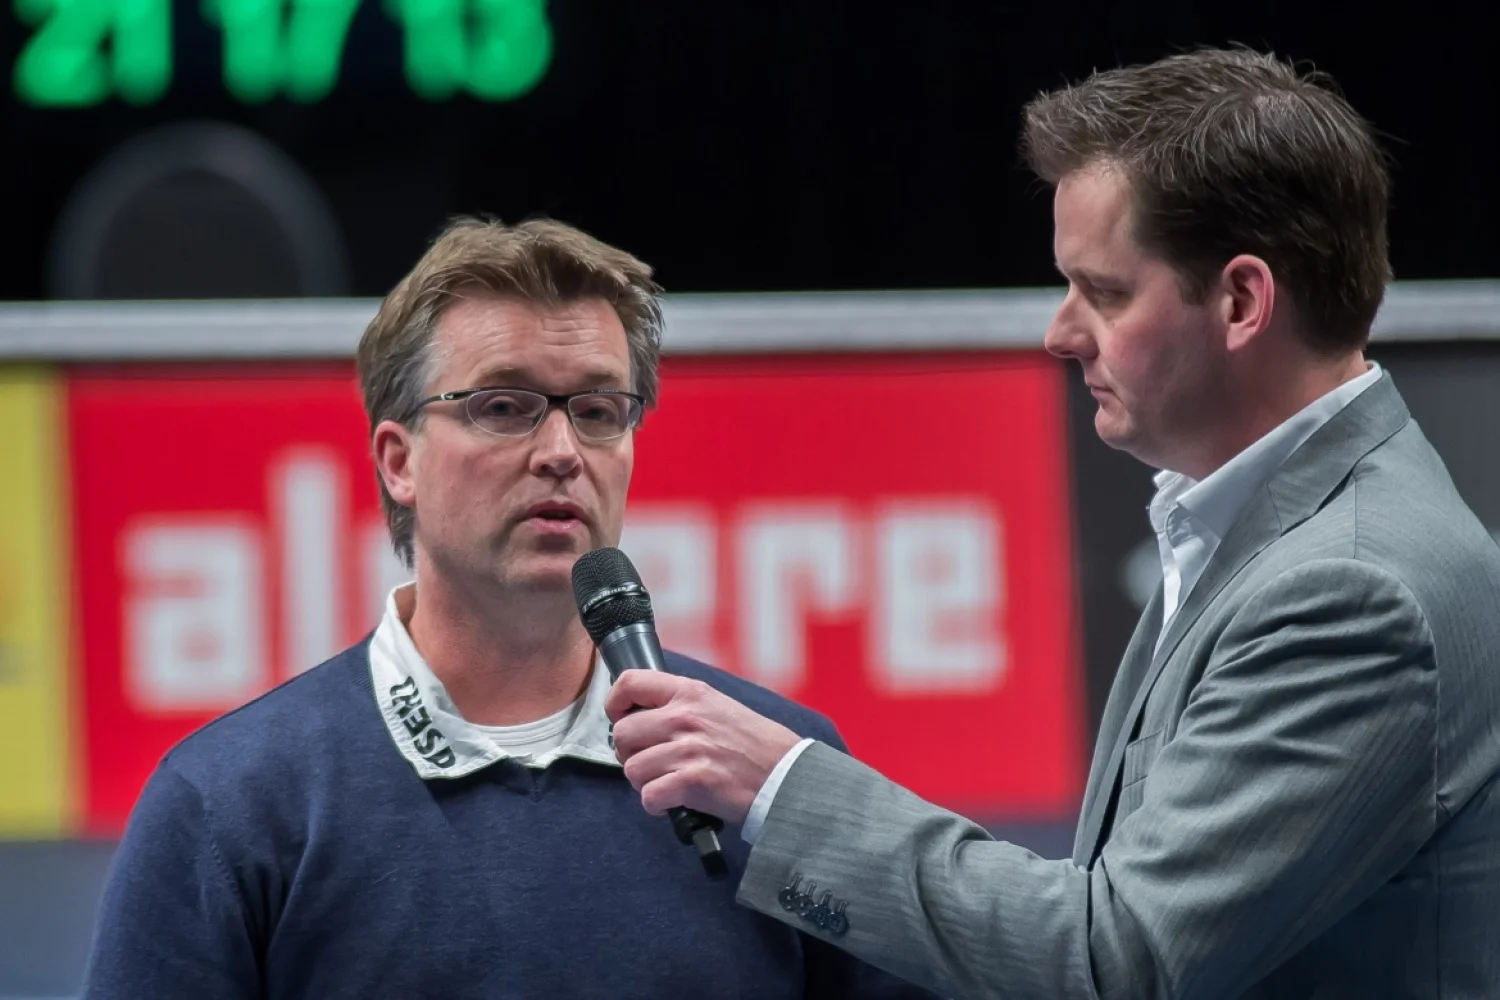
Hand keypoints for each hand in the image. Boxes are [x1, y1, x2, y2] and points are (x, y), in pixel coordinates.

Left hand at [605, 670, 801, 824]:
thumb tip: (642, 715)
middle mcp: (685, 717)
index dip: (615, 703)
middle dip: (629, 753)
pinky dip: (657, 805)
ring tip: (667, 782)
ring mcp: (688, 750)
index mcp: (690, 693)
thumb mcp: (718, 706)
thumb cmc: (754, 745)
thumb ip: (682, 705)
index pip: (631, 682)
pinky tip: (674, 802)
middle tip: (650, 761)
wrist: (785, 775)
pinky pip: (649, 797)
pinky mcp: (692, 782)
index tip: (620, 717)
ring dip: (645, 782)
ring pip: (632, 769)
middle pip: (623, 734)